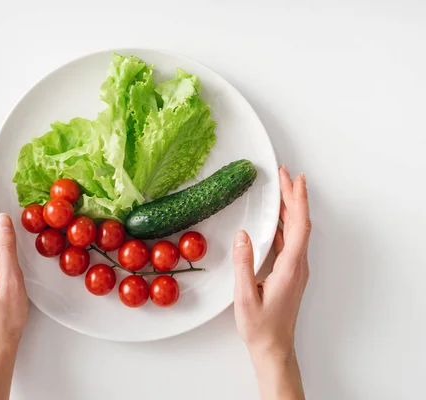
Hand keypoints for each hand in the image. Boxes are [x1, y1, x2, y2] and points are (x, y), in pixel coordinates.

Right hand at [233, 166, 310, 399]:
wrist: (274, 348)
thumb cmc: (260, 326)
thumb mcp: (245, 296)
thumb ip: (244, 264)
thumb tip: (243, 235)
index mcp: (291, 267)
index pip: (299, 226)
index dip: (298, 200)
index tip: (295, 179)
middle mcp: (299, 265)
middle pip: (300, 224)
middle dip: (294, 197)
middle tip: (285, 175)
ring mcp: (296, 269)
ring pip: (296, 232)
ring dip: (289, 210)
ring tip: (280, 191)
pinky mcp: (291, 273)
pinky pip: (290, 242)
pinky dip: (284, 225)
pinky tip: (274, 221)